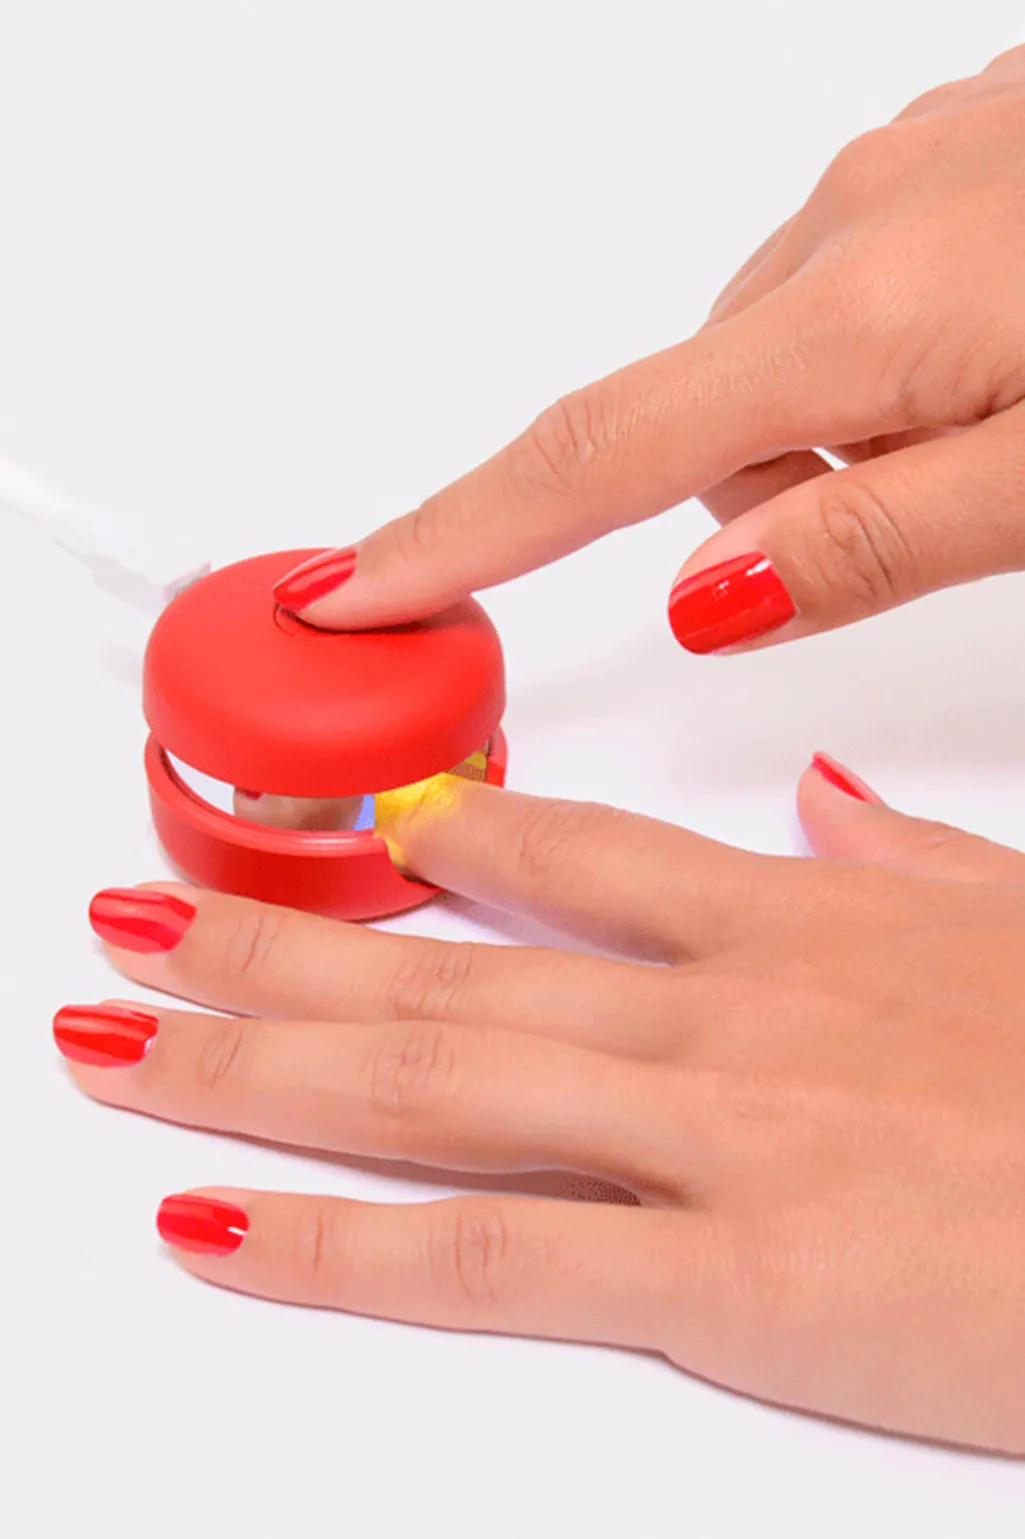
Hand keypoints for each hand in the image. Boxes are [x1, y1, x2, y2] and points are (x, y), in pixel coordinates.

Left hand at [58, 755, 1024, 1452]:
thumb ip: (907, 864)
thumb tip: (833, 806)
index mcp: (799, 922)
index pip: (572, 850)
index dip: (434, 830)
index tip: (343, 823)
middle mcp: (722, 1011)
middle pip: (445, 961)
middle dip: (268, 939)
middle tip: (138, 914)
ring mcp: (710, 1136)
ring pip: (425, 1080)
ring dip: (247, 1055)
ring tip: (115, 1031)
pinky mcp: (729, 1279)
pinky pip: (486, 1259)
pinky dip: (332, 1243)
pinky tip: (214, 1222)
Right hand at [268, 46, 1024, 653]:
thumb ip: (878, 543)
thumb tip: (708, 597)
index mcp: (865, 319)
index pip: (598, 457)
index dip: (461, 530)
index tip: (349, 585)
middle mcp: (848, 224)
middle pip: (699, 419)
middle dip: (760, 505)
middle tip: (921, 527)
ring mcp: (894, 176)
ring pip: (778, 362)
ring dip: (836, 437)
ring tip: (992, 441)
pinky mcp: (941, 160)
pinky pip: (844, 294)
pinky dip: (879, 364)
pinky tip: (998, 360)